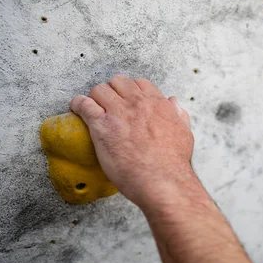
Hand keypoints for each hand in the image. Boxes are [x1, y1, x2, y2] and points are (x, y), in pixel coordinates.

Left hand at [69, 76, 193, 203]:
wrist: (162, 180)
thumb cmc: (173, 162)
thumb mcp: (184, 133)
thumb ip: (179, 115)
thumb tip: (173, 102)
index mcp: (157, 103)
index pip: (139, 84)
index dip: (130, 92)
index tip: (126, 101)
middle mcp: (138, 103)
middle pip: (118, 82)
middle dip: (112, 92)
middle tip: (109, 106)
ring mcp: (119, 113)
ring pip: (99, 90)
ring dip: (95, 98)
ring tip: (93, 109)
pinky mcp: (102, 126)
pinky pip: (83, 105)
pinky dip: (78, 105)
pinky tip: (77, 109)